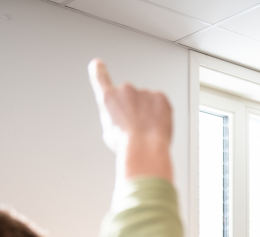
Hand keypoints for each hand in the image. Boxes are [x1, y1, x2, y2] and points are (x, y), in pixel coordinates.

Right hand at [88, 59, 173, 181]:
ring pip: (147, 101)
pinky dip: (161, 113)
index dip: (99, 71)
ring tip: (147, 131)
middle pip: (130, 97)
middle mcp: (125, 90)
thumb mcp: (109, 132)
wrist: (144, 147)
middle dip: (134, 108)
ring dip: (148, 112)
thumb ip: (114, 117)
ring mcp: (143, 91)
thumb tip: (122, 119)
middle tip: (137, 127)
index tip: (98, 65)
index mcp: (109, 98)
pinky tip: (156, 126)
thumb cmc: (126, 144)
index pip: (100, 78)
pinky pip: (161, 103)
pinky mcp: (160, 96)